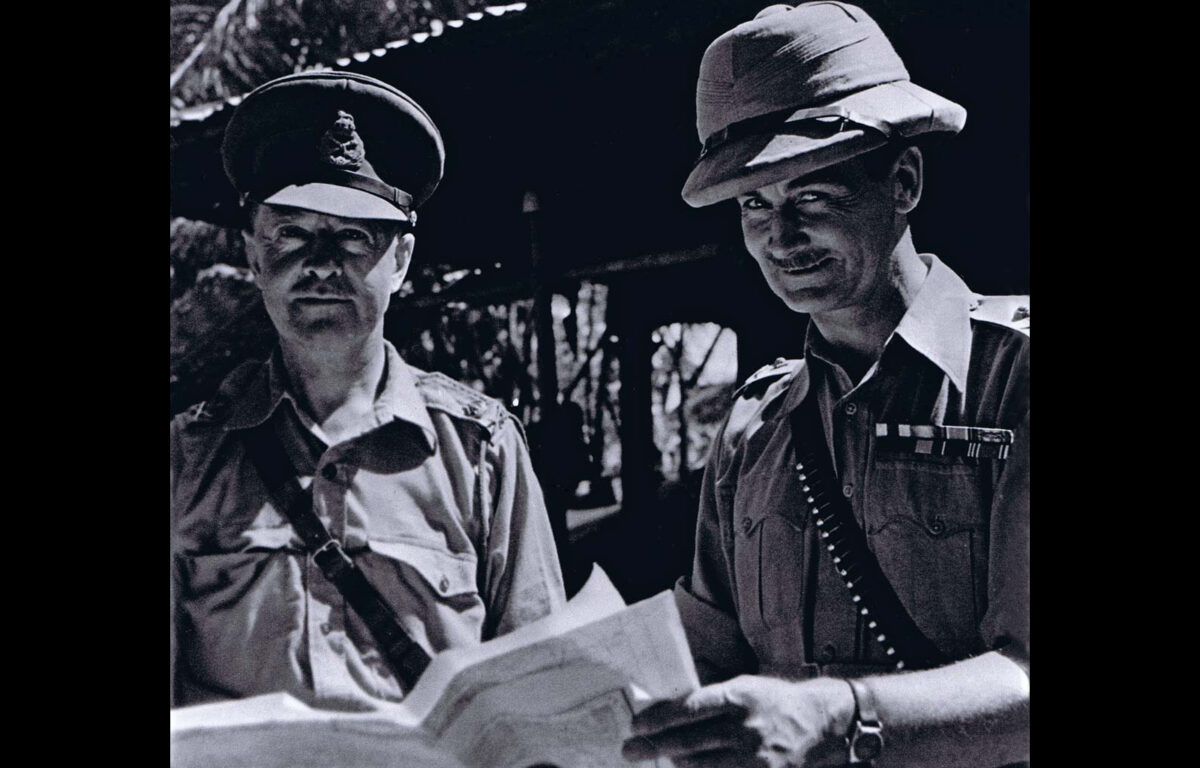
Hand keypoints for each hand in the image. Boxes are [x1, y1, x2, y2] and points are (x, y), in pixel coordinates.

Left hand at [622, 675, 852, 767]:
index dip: (659, 718)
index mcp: (739, 696)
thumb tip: (668, 710)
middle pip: (689, 740)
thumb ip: (711, 698)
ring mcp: (754, 756)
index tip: (636, 724)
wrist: (820, 723)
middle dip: (653, 746)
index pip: (689, 708)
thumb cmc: (774, 702)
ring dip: (673, 763)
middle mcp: (746, 726)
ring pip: (700, 765)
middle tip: (629, 749)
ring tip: (657, 757)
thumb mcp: (745, 686)